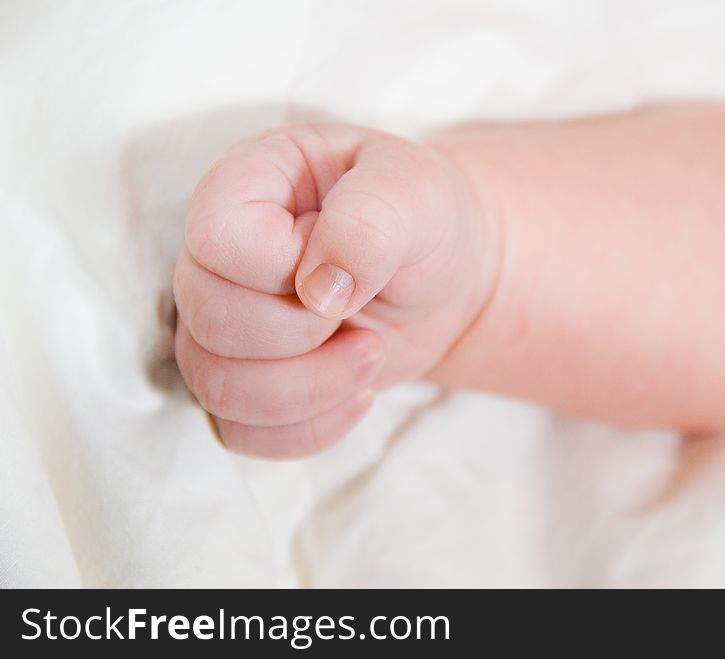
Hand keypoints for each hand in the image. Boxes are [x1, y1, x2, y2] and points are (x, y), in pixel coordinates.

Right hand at [173, 124, 497, 457]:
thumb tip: (318, 291)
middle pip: (210, 323)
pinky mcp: (244, 380)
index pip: (217, 241)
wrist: (441, 277)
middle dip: (303, 335)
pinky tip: (359, 397)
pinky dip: (306, 429)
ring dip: (309, 389)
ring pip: (216, 388)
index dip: (283, 269)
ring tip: (371, 355)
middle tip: (365, 313)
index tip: (348, 265)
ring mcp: (223, 324)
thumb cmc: (422, 220)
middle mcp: (218, 258)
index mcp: (246, 187)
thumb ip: (368, 224)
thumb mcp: (417, 196)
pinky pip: (239, 433)